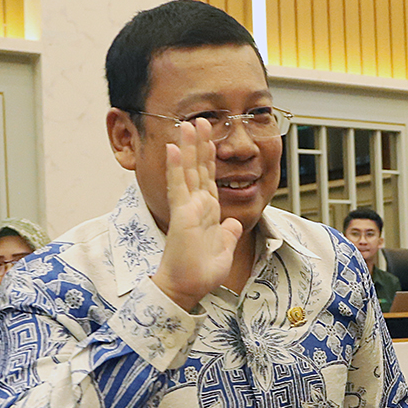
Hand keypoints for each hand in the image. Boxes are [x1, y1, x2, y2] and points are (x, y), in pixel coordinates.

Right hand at [151, 118, 242, 311]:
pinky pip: (179, 186)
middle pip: (198, 168)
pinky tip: (173, 148)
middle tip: (198, 119)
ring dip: (187, 146)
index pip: (209, 178)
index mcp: (208, 212)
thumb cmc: (201, 273)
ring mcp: (187, 207)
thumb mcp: (224, 250)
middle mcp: (196, 205)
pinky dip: (177, 166)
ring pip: (188, 171)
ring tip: (187, 124)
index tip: (211, 138)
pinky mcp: (181, 214)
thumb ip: (228, 234)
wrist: (188, 288)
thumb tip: (233, 224)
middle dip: (199, 143)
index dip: (210, 157)